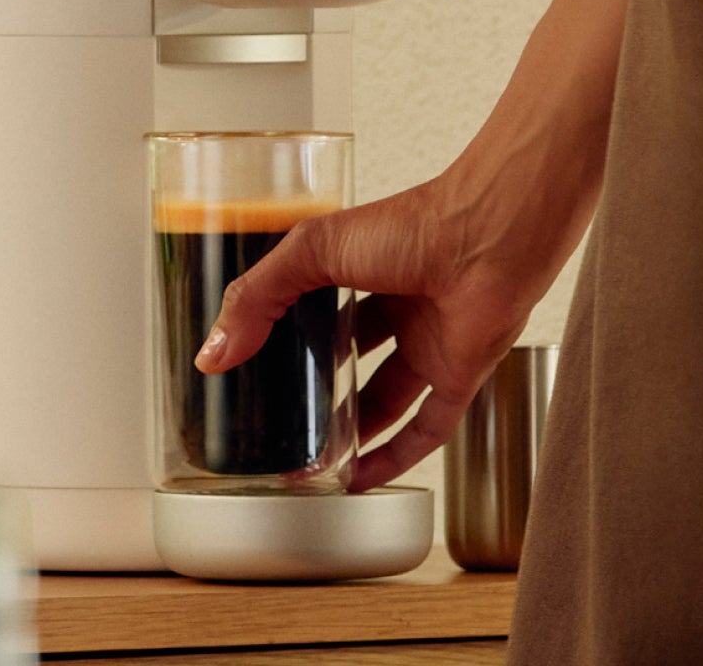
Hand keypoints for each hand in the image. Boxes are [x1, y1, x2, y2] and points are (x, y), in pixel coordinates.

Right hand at [194, 165, 558, 491]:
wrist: (488, 238)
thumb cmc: (413, 226)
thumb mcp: (312, 252)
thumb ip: (259, 298)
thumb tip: (213, 353)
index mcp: (361, 268)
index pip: (315, 305)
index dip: (283, 333)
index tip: (246, 363)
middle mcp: (396, 306)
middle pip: (350, 355)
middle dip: (316, 387)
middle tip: (276, 419)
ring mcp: (428, 343)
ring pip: (385, 398)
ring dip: (351, 428)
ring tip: (310, 457)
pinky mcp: (458, 376)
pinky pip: (426, 429)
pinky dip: (394, 456)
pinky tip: (361, 476)